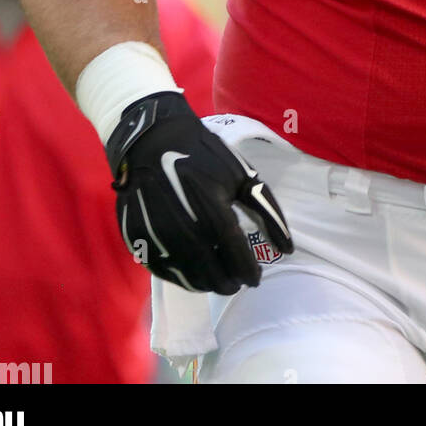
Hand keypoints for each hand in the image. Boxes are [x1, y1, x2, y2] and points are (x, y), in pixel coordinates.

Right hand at [105, 91, 293, 291]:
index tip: (257, 277)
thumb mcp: (242, 175)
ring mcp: (157, 234)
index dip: (248, 271)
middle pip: (211, 272)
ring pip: (187, 276)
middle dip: (228, 282)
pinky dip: (182, 277)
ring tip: (218, 279)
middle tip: (237, 282)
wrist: (152, 141)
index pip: (235, 253)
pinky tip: (194, 272)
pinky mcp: (137, 238)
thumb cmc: (204, 157)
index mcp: (212, 207)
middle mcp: (183, 226)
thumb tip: (288, 249)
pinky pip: (163, 270)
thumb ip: (268, 212)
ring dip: (207, 283)